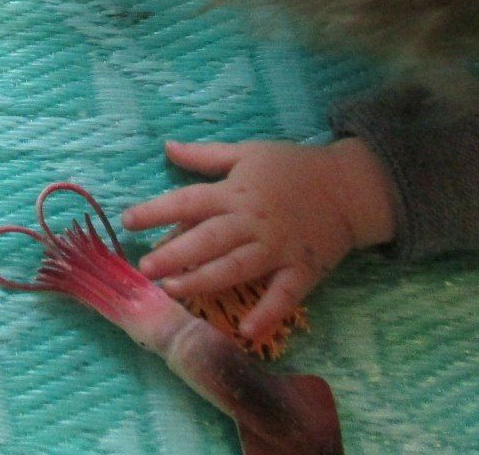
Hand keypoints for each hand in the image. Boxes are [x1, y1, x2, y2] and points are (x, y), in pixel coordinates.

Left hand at [121, 138, 396, 343]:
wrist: (351, 187)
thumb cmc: (293, 167)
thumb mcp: (247, 152)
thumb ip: (205, 156)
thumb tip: (167, 147)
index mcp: (235, 192)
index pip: (188, 201)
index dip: (156, 211)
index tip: (127, 220)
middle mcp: (253, 221)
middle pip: (208, 239)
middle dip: (174, 254)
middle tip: (145, 268)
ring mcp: (278, 248)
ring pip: (236, 268)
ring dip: (204, 281)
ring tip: (174, 291)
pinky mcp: (303, 270)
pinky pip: (284, 295)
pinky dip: (267, 313)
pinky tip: (246, 330)